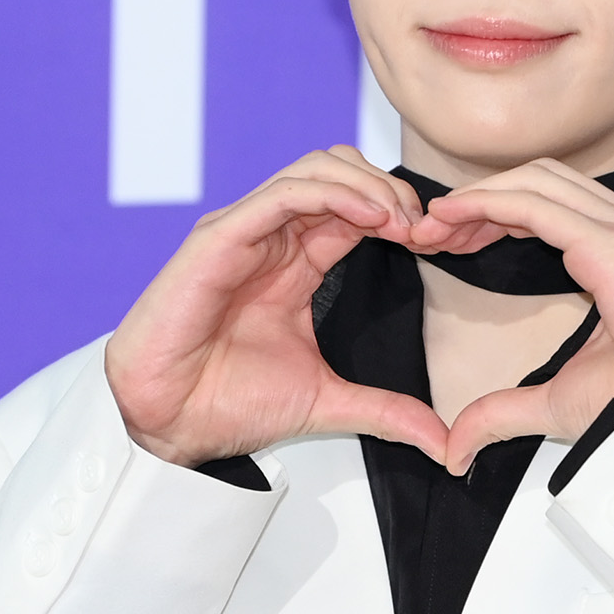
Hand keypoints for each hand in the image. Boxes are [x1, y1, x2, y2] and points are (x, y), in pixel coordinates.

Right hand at [104, 148, 447, 466]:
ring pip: (316, 170)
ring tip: (402, 221)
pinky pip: (283, 194)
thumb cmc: (228, 403)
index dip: (401, 216)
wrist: (171, 423)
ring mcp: (246, 231)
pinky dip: (332, 193)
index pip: (357, 209)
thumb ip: (386, 411)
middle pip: (341, 173)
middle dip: (390, 190)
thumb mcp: (328, 402)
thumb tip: (442, 443)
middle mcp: (272, 237)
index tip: (436, 245)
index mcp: (297, 262)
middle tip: (424, 228)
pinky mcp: (221, 236)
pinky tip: (370, 216)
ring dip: (368, 186)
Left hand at [409, 159, 613, 474]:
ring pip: (537, 183)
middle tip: (430, 231)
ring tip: (433, 226)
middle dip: (481, 200)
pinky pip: (537, 206)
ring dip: (478, 198)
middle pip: (541, 182)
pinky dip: (488, 204)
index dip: (495, 212)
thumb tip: (459, 444)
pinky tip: (454, 219)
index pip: (553, 204)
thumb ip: (504, 410)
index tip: (448, 239)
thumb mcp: (556, 401)